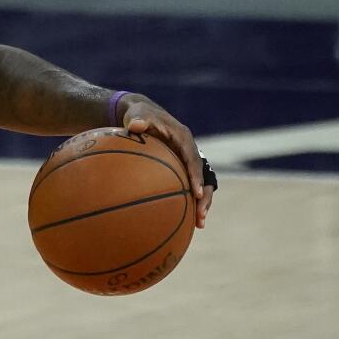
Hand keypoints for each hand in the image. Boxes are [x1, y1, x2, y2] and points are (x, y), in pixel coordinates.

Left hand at [120, 94, 215, 228]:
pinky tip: (184, 219)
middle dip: (204, 195)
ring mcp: (186, 160)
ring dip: (201, 202)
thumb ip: (138, 120)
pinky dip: (188, 200)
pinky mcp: (180, 167)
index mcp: (183, 138)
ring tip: (200, 223)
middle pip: (202, 175)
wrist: (141, 115)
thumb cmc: (138, 115)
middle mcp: (189, 150)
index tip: (195, 192)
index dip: (196, 176)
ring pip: (199, 183)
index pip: (193, 159)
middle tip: (201, 215)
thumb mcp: (137, 115)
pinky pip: (187, 185)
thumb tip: (135, 125)